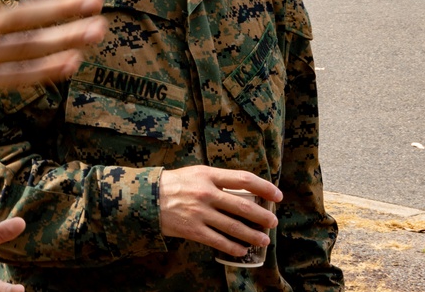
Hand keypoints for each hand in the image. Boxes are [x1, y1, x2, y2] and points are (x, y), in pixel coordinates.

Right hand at [159, 166, 281, 257]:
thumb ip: (217, 179)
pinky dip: (234, 247)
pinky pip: (219, 241)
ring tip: (264, 240)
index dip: (265, 187)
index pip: (244, 179)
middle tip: (273, 222)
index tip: (277, 196)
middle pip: (244, 206)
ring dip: (253, 235)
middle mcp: (206, 193)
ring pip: (235, 227)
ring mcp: (200, 213)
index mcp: (209, 175)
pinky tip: (242, 250)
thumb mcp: (196, 172)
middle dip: (263, 216)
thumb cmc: (174, 183)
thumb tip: (243, 188)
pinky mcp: (193, 230)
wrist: (146, 197)